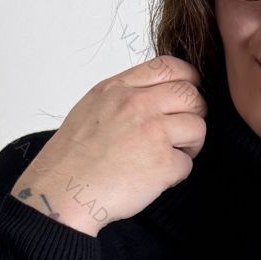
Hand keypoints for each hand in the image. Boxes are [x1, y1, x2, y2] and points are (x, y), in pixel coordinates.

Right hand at [10, 54, 207, 235]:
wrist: (63, 192)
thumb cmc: (73, 158)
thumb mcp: (92, 108)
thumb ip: (124, 97)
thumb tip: (155, 96)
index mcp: (118, 89)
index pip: (168, 66)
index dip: (189, 78)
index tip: (191, 89)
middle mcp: (137, 105)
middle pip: (190, 95)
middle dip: (195, 114)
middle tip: (184, 132)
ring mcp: (153, 132)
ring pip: (197, 127)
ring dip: (190, 144)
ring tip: (167, 157)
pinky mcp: (163, 163)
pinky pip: (187, 163)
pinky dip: (175, 174)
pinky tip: (153, 178)